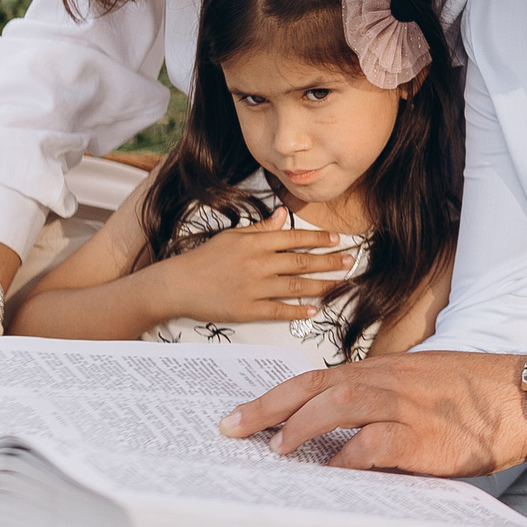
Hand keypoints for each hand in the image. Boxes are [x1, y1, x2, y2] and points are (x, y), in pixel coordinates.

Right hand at [143, 209, 346, 325]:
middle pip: (301, 262)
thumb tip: (283, 214)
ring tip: (340, 284)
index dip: (318, 239)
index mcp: (254, 243)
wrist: (177, 285)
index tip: (337, 240)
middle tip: (350, 261)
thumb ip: (260, 228)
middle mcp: (257, 264)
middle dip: (328, 262)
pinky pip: (278, 311)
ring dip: (321, 285)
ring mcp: (253, 288)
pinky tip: (314, 310)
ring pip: (295, 286)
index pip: (293, 238)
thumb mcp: (231, 236)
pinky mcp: (246, 310)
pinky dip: (298, 311)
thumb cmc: (203, 259)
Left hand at [221, 351, 526, 479]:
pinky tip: (331, 474)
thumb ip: (382, 407)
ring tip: (277, 450)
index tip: (240, 415)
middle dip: (269, 408)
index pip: (316, 378)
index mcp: (384, 371)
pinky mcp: (425, 436)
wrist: (525, 397)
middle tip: (232, 429)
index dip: (275, 397)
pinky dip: (349, 458)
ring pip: (340, 404)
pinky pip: (376, 444)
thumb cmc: (474, 399)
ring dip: (302, 426)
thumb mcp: (420, 390)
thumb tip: (339, 441)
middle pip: (315, 386)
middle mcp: (388, 381)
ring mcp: (406, 406)